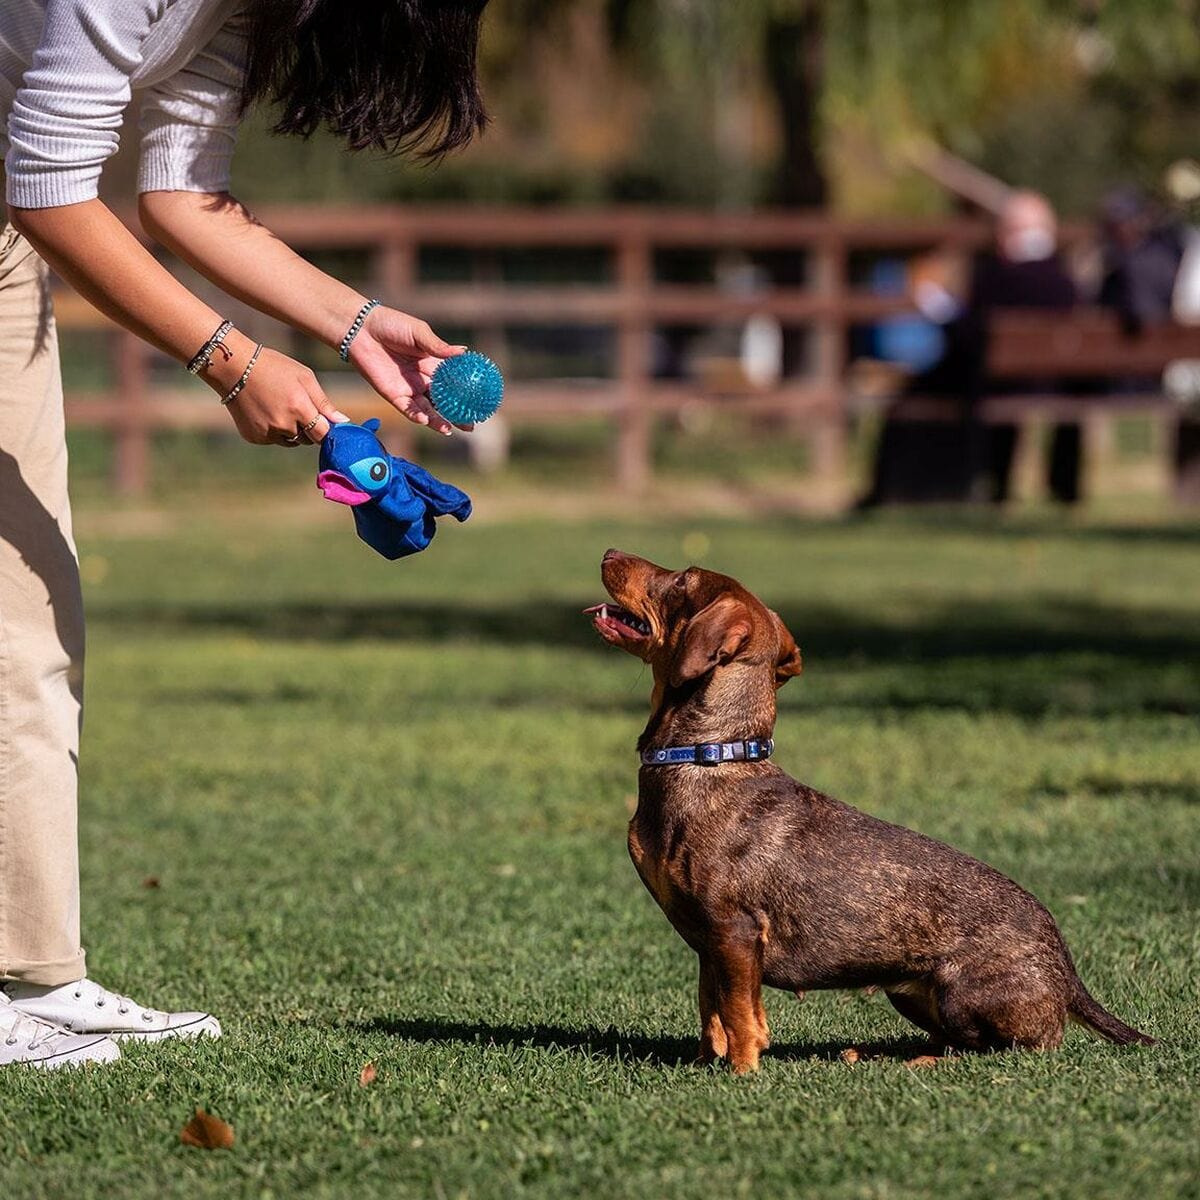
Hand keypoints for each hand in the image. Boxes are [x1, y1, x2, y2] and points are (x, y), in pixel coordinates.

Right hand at [206, 338, 347, 445]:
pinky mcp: (254, 437)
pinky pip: (273, 440)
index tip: (322, 421)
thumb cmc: (274, 368)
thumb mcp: (304, 377)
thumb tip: (342, 422)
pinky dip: (273, 431)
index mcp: (299, 408)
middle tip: (295, 406)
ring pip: (290, 441)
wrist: (234, 367)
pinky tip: (265, 411)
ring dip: (291, 431)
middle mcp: (283, 425)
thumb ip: (324, 403)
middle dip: (307, 428)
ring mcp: (267, 433)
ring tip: (279, 406)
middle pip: (307, 439)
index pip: (322, 434)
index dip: (324, 429)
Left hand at [347, 305, 469, 435]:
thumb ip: (439, 347)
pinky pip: (408, 409)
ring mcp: (408, 388)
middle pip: (443, 402)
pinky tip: (427, 421)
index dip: (466, 394)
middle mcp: (422, 379)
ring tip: (450, 430)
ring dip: (438, 421)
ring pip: (427, 409)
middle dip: (456, 415)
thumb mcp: (419, 333)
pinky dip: (417, 416)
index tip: (480, 404)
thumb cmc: (391, 324)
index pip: (453, 383)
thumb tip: (464, 353)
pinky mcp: (393, 395)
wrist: (361, 329)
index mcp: (432, 364)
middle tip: (471, 426)